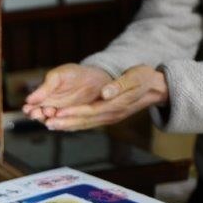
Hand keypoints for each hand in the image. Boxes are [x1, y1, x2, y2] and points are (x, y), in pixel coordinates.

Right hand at [22, 64, 112, 122]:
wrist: (97, 79)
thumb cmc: (74, 74)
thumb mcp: (58, 76)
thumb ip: (45, 87)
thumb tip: (28, 99)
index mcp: (43, 98)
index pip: (31, 107)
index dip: (29, 109)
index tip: (28, 108)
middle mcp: (51, 109)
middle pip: (40, 117)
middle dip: (37, 116)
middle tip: (38, 113)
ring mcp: (63, 116)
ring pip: (53, 123)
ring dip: (49, 122)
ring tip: (49, 118)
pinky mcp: (74, 121)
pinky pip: (68, 126)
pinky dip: (64, 125)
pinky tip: (62, 123)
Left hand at [46, 65, 168, 130]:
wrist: (155, 88)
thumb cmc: (144, 78)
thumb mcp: (135, 77)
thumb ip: (120, 85)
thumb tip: (105, 93)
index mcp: (116, 104)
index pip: (91, 110)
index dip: (74, 112)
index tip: (59, 112)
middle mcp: (111, 114)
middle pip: (85, 120)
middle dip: (65, 122)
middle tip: (47, 122)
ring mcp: (109, 117)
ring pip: (85, 123)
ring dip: (67, 125)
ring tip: (49, 124)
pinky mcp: (107, 116)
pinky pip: (88, 122)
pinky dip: (74, 123)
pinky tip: (62, 123)